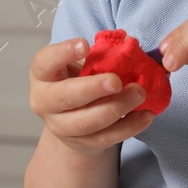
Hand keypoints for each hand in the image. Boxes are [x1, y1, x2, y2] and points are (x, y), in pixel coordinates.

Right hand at [29, 37, 154, 154]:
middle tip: (116, 81)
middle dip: (92, 89)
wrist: (71, 117)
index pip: (45, 61)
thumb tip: (128, 44)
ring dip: (116, 108)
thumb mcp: (80, 64)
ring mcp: (62, 127)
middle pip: (65, 97)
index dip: (63, 52)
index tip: (86, 44)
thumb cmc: (77, 80)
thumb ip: (97, 56)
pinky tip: (145, 115)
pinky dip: (129, 126)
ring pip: (87, 122)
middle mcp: (45, 102)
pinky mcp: (82, 143)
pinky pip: (106, 138)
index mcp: (42, 75)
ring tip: (139, 93)